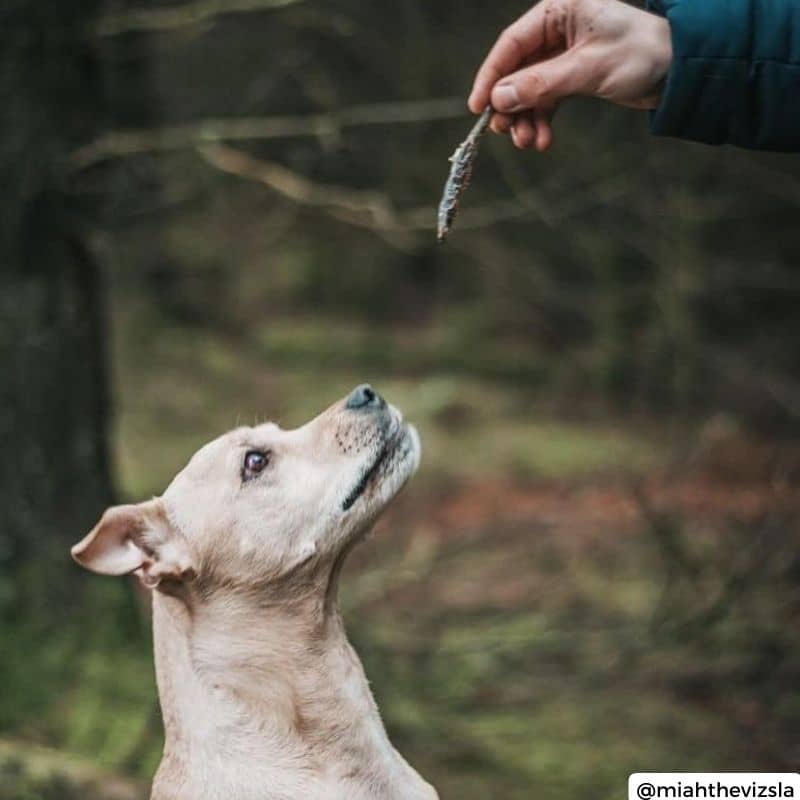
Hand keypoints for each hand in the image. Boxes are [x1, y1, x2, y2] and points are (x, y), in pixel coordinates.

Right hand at [468, 0, 672, 150]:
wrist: (680, 70)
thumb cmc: (641, 54)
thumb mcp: (587, 69)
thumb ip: (541, 84)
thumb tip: (499, 99)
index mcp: (558, 10)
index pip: (512, 44)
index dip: (491, 76)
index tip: (478, 108)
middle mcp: (557, 29)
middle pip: (517, 70)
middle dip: (512, 106)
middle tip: (508, 133)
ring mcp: (563, 54)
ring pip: (529, 90)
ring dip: (526, 119)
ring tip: (530, 143)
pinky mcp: (573, 76)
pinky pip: (547, 99)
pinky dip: (543, 120)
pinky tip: (544, 140)